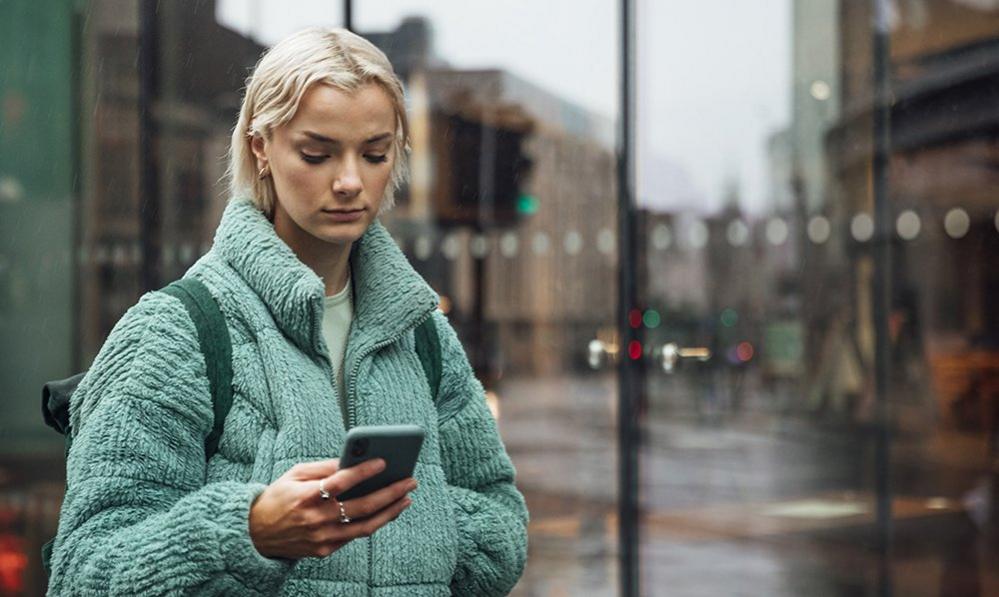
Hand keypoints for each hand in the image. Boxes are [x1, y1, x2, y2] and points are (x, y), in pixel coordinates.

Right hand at [248, 458, 416, 558]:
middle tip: (410, 481)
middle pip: (362, 506)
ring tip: (406, 498)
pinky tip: (387, 511)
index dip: (364, 471)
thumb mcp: (294, 474)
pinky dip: (373, 522)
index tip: (384, 461)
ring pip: (365, 526)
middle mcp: (317, 519)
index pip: (341, 482)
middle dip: (391, 492)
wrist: (254, 535)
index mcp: (307, 495)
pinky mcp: (324, 550)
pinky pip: (354, 536)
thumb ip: (323, 467)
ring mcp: (322, 538)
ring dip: (390, 512)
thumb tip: (351, 459)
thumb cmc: (278, 498)